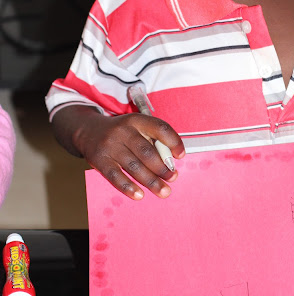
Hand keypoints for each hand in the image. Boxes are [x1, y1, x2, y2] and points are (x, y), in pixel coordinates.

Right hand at [54, 106, 184, 199]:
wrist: (88, 131)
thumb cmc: (121, 133)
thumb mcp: (136, 127)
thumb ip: (151, 140)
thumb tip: (170, 161)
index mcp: (136, 120)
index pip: (160, 128)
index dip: (173, 141)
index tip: (181, 156)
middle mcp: (123, 131)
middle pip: (147, 151)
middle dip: (162, 168)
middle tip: (172, 178)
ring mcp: (110, 145)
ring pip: (134, 166)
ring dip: (151, 181)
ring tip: (163, 191)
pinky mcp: (99, 160)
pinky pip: (115, 176)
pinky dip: (128, 187)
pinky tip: (139, 195)